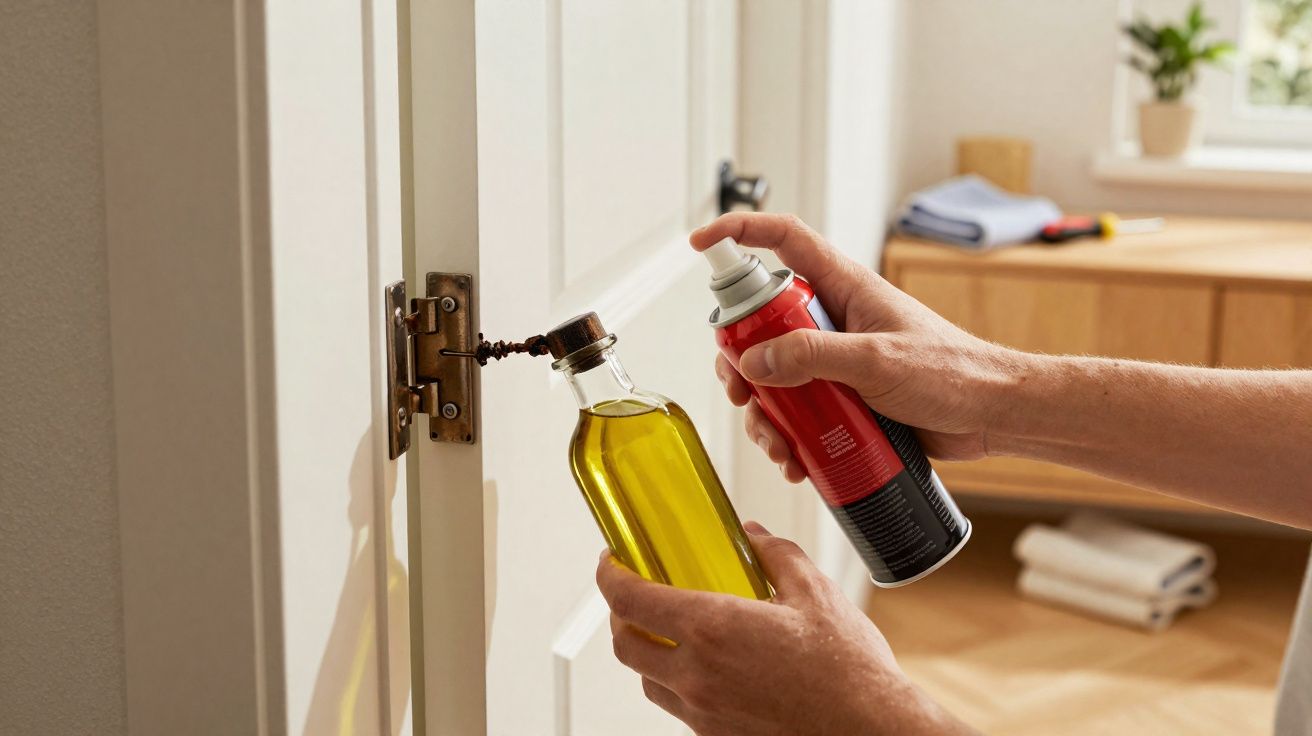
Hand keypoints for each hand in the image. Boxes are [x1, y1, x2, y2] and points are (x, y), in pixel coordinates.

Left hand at [596, 522, 970, 734]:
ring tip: (674, 635)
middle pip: (624, 646)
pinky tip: (711, 670)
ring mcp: (703, 713)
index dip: (609, 576)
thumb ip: (775, 556)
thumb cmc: (847, 670)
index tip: (610, 562)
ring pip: (649, 683)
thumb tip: (754, 536)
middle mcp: (697, 675)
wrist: (870, 730)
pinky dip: (680, 686)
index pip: (630, 600)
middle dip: (620, 617)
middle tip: (636, 595)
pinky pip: (680, 710)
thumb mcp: (813, 592)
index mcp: (712, 628)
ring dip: (650, 655)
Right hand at [691, 212, 1027, 470]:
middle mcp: (835, 319)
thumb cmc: (953, 373)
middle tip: (741, 390)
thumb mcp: (876, 361)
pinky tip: (795, 461)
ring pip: (775, 375)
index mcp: (844, 288)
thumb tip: (754, 359)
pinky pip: (799, 411)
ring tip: (777, 444)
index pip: (783, 240)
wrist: (991, 416)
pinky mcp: (844, 397)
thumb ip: (813, 357)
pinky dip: (788, 436)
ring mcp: (837, 359)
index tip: (700, 244)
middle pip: (762, 322)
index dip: (739, 232)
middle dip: (740, 360)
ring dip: (764, 411)